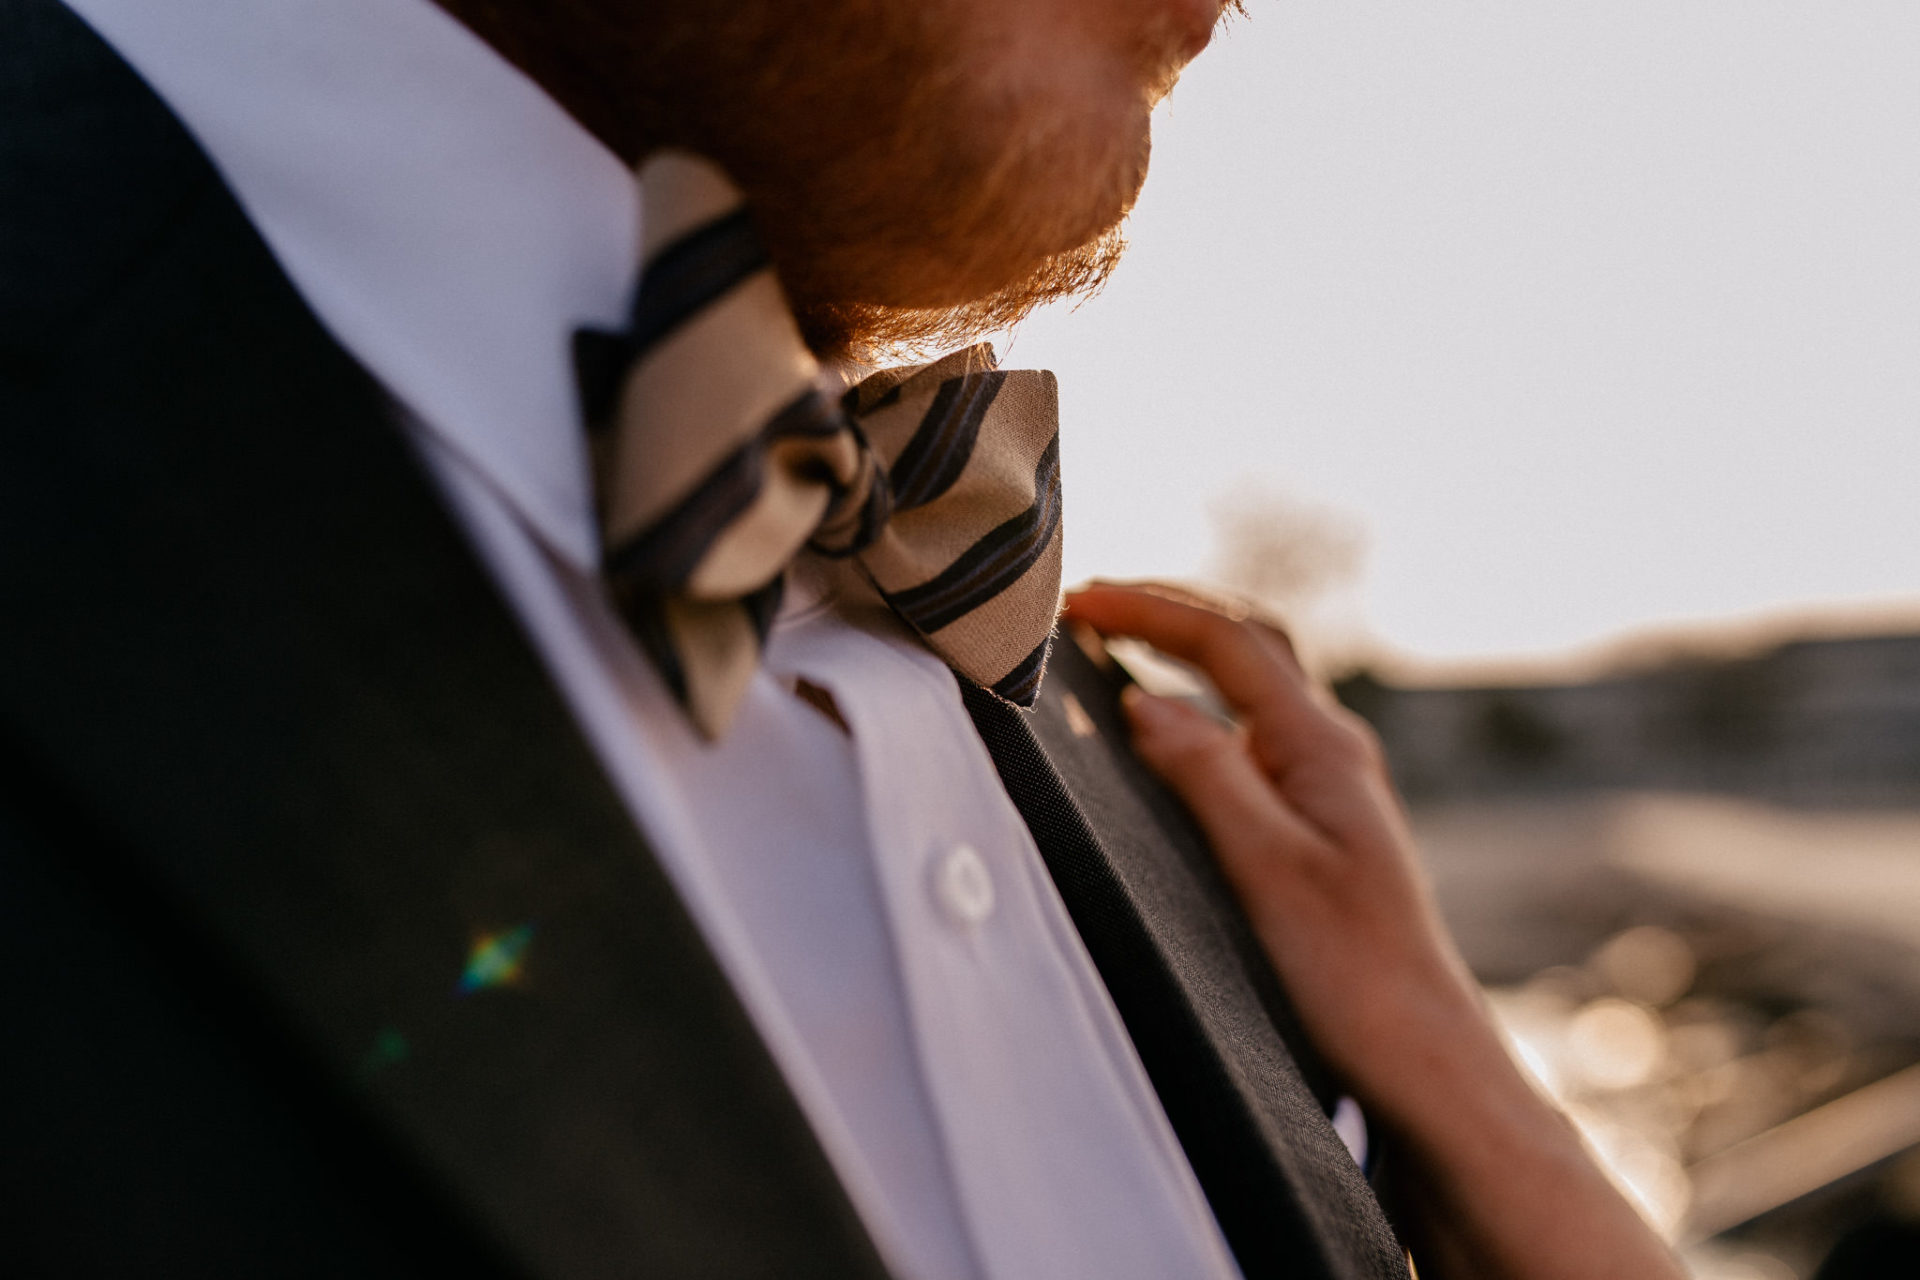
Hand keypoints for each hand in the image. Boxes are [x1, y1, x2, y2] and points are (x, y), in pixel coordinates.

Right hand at [1062, 581, 1479, 1099]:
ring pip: (1257, 683)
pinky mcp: (1323, 823)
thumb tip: (1142, 701)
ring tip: (1121, 640)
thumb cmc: (1351, 972)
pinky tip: (1174, 728)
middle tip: (1095, 602)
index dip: (1151, 610)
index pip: (1229, 641)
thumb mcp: (1265, 868)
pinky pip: (1256, 730)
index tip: (1079, 601)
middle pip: (1251, 642)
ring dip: (1189, 648)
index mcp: (1322, 746)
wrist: (1421, 1053)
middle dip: (1172, 610)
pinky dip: (1204, 702)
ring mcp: (1332, 785)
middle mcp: (1334, 751)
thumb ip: (1205, 774)